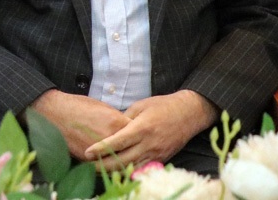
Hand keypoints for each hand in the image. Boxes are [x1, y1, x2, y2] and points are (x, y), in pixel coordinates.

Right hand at [30, 89, 130, 160]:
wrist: (54, 112)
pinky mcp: (88, 158)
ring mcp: (99, 150)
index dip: (136, 134)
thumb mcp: (102, 106)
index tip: (136, 134)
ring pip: (118, 160)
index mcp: (116, 122)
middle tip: (130, 147)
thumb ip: (117, 119)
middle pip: (130, 149)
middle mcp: (110, 138)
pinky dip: (105, 162)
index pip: (136, 133)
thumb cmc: (77, 106)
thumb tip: (127, 127)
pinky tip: (105, 158)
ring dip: (120, 159)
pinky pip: (103, 164)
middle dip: (131, 149)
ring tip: (120, 155)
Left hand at [85, 90, 217, 166]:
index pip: (118, 142)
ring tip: (99, 171)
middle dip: (104, 165)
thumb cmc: (162, 105)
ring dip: (116, 171)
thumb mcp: (140, 106)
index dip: (101, 149)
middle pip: (124, 160)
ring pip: (133, 168)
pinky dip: (130, 171)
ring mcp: (157, 153)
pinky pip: (143, 168)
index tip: (87, 153)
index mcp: (142, 128)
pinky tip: (119, 171)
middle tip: (88, 166)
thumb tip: (110, 128)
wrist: (189, 113)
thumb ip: (124, 119)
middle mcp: (149, 144)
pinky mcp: (162, 158)